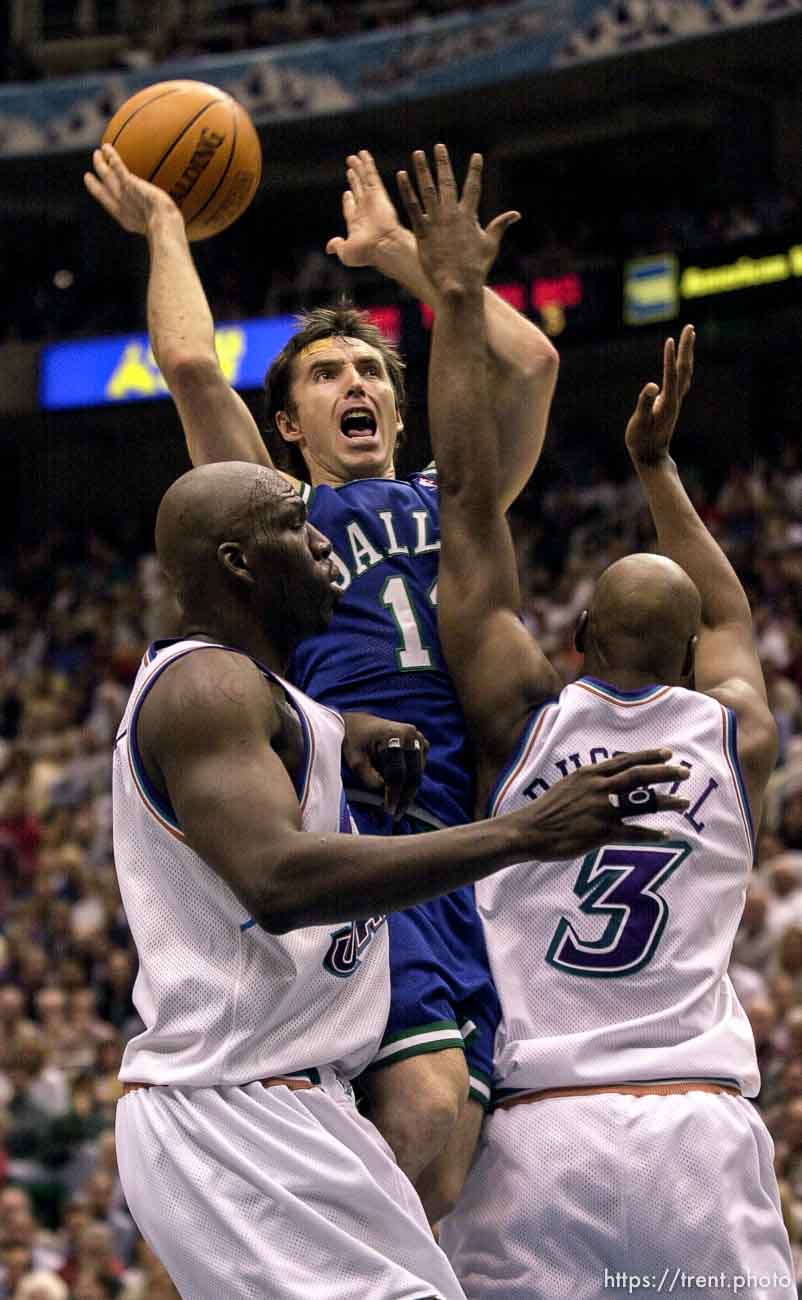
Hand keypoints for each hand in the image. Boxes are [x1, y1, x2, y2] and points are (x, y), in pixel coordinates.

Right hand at [83, 143, 178, 234]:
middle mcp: (122, 206)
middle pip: (104, 191)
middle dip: (96, 184)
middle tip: (89, 175)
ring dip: (100, 164)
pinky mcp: (129, 183)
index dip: (103, 199)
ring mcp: (124, 194)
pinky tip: (107, 147)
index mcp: (128, 219)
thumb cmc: (169, 232)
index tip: (98, 194)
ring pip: (107, 176)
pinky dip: (111, 156)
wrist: (164, 226)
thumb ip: (162, 220)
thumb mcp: (163, 227)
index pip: (111, 206)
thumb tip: (175, 220)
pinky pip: (117, 166)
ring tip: (97, 153)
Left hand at [326, 149, 405, 268]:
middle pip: (358, 191)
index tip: (347, 193)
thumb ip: (338, 246)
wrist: (384, 246)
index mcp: (357, 224)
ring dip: (359, 168)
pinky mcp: (379, 194)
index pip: (351, 208)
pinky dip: (368, 164)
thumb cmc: (366, 253)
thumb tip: (329, 247)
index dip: (348, 200)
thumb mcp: (347, 253)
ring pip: (364, 180)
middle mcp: (365, 211)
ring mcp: (373, 201)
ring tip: (354, 156)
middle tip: (350, 169)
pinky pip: (371, 175)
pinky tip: (363, 154)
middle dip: (354, 180)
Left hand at [341, 713, 428, 819]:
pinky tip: (399, 791)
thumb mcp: (356, 761)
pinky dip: (410, 781)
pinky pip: (419, 768)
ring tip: (396, 806)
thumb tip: (384, 795)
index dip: (394, 793)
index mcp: (396, 734)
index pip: (398, 771)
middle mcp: (412, 735)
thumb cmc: (354, 741)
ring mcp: (419, 739)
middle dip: (405, 796)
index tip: (389, 810)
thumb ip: (369, 778)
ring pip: (418, 773)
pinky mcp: (421, 745)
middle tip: (396, 814)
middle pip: (413, 774)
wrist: (358, 724)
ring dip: (408, 790)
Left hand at [396, 144, 519, 296]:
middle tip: (439, 146)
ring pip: (427, 190)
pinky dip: (407, 191)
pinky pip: (412, 207)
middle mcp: (452, 215)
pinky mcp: (422, 232)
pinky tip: (401, 176)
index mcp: (469, 216)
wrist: (458, 285)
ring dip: (422, 170)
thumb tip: (516, 214)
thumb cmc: (476, 268)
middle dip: (444, 163)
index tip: (476, 156)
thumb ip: (500, 225)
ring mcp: (436, 222)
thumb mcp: (491, 245)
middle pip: (447, 183)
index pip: (473, 188)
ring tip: (418, 154)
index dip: (475, 171)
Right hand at [521, 749, 690, 859]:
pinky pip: (633, 832)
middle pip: (639, 777)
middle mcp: (599, 788)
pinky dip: (652, 834)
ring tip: (684, 802)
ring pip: (642, 803)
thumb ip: (590, 780)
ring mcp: (601, 810)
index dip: (649, 756)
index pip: (626, 761)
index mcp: (590, 774)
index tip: (668, 754)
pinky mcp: (601, 833)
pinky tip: (666, 834)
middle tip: (685, 772)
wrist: (529, 830)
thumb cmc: (548, 809)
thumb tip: (608, 777)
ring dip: (666, 801)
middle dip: (665, 773)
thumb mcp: (568, 784)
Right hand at [625, 324, 694, 466]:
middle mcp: (675, 399)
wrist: (652, 457)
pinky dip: (682, 365)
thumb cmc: (641, 442)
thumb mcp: (639, 424)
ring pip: (685, 372)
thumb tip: (652, 385)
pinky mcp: (671, 403)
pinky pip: (680, 378)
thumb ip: (645, 404)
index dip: (670, 358)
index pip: (670, 375)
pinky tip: (681, 361)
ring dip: (687, 353)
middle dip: (686, 348)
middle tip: (689, 327)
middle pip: (684, 369)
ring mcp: (675, 401)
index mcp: (667, 403)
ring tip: (689, 336)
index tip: (669, 341)